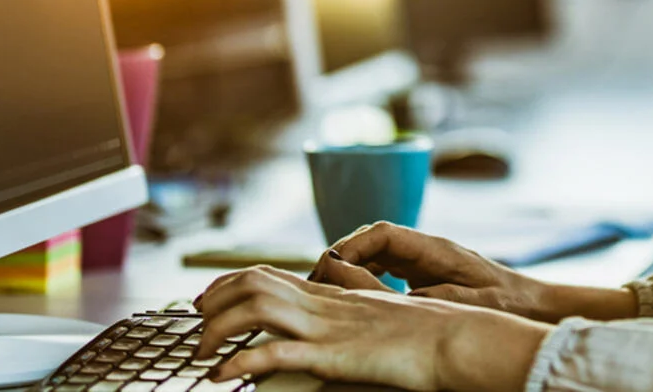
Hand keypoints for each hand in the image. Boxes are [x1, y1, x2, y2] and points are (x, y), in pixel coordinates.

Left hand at [193, 263, 547, 391]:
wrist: (457, 338)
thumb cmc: (428, 333)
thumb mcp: (382, 315)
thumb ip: (355, 307)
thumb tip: (335, 307)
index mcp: (335, 294)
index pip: (270, 275)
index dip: (231, 284)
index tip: (207, 300)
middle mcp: (326, 303)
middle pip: (255, 282)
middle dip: (215, 300)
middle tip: (195, 322)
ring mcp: (328, 326)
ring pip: (257, 307)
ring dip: (218, 328)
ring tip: (201, 352)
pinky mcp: (333, 356)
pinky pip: (275, 353)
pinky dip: (241, 363)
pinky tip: (222, 378)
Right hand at [310, 221, 561, 320]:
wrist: (532, 304)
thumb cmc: (506, 302)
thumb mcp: (468, 304)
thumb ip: (429, 299)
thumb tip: (389, 300)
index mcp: (434, 248)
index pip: (383, 233)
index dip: (352, 245)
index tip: (329, 265)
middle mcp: (425, 248)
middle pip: (372, 239)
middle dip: (342, 255)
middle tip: (315, 282)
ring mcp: (424, 260)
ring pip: (376, 253)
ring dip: (350, 267)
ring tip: (325, 292)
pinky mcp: (425, 274)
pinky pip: (386, 269)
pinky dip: (364, 278)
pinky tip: (352, 299)